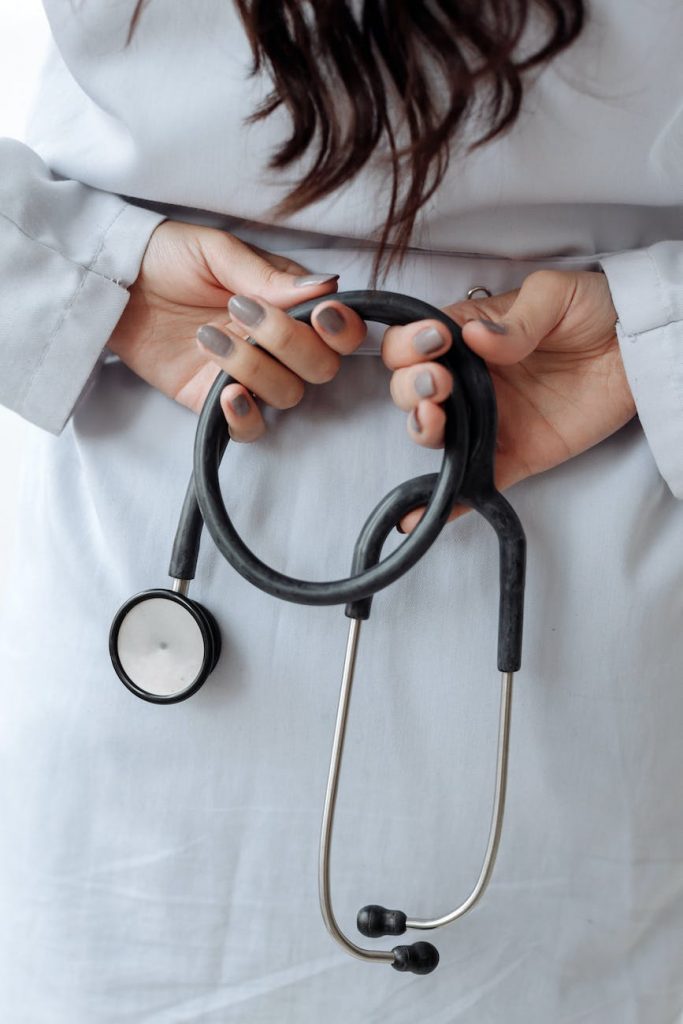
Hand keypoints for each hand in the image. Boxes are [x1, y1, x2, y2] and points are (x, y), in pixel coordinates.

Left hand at [107, 220, 366, 437]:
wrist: (114, 283)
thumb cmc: (167, 257)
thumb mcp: (215, 251)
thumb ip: (267, 273)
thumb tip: (326, 286)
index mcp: (289, 302)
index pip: (340, 329)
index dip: (341, 328)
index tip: (319, 314)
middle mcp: (279, 343)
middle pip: (321, 367)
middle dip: (290, 343)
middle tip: (242, 311)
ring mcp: (251, 375)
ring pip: (288, 395)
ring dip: (255, 368)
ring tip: (207, 337)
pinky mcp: (216, 401)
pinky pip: (251, 429)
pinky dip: (246, 417)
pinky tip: (227, 394)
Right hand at [379, 269, 635, 529]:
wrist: (638, 347)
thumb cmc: (593, 310)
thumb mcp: (555, 294)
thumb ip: (516, 318)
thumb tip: (474, 337)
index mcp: (464, 335)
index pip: (413, 342)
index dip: (410, 343)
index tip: (436, 341)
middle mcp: (466, 380)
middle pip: (412, 390)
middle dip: (411, 387)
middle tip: (439, 384)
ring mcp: (486, 420)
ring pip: (433, 434)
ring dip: (421, 428)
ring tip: (434, 418)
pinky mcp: (512, 455)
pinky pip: (473, 482)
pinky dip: (446, 501)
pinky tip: (418, 515)